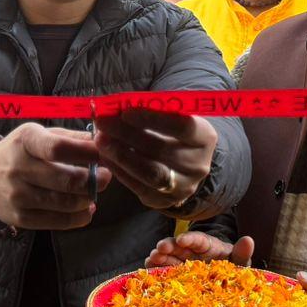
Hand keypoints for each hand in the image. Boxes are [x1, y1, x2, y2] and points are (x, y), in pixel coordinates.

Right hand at [0, 123, 111, 230]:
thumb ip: (71, 137)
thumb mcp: (40, 135)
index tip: (105, 153)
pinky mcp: (20, 218)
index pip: (58, 148)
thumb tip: (104, 140)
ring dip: (88, 199)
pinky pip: (58, 222)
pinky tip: (86, 209)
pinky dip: (79, 217)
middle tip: (106, 177)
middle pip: (66, 180)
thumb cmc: (20, 151)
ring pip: (65, 203)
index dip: (87, 152)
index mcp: (25, 141)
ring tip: (94, 192)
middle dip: (93, 180)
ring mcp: (18, 196)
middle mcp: (18, 168)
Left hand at [94, 108, 215, 210]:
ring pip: (149, 172)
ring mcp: (183, 186)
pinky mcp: (164, 201)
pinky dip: (119, 171)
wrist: (183, 163)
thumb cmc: (171, 131)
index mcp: (205, 137)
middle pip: (160, 149)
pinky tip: (106, 157)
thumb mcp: (170, 116)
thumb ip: (149, 110)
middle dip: (127, 134)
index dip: (152, 118)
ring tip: (101, 140)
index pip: (181, 126)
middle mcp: (198, 165)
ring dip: (120, 154)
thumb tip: (116, 105)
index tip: (125, 111)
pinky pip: (138, 187)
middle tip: (103, 122)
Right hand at [144, 230, 254, 267]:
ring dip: (159, 257)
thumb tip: (249, 240)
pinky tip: (147, 271)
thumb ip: (242, 253)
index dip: (190, 239)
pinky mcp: (175, 277)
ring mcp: (182, 264)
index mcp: (208, 247)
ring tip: (151, 259)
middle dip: (169, 246)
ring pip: (168, 258)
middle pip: (179, 247)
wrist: (227, 285)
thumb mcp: (240, 263)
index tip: (182, 240)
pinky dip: (155, 271)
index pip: (199, 240)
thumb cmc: (233, 269)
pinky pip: (164, 272)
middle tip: (159, 248)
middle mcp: (192, 253)